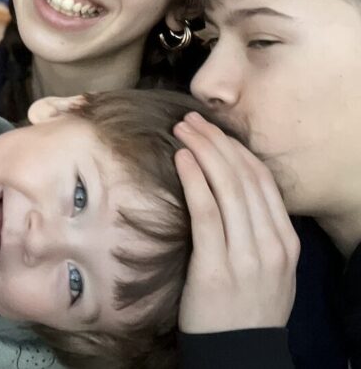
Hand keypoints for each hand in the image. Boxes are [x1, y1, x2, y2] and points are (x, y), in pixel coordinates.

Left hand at [173, 112, 299, 333]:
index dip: (236, 150)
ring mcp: (247, 256)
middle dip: (216, 142)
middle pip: (244, 178)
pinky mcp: (217, 267)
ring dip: (203, 152)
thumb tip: (232, 190)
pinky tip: (182, 159)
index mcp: (285, 241)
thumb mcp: (268, 268)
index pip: (263, 182)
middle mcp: (271, 244)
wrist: (238, 354)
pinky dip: (195, 180)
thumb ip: (258, 231)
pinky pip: (207, 212)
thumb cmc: (245, 307)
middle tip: (191, 121)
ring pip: (227, 189)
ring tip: (182, 131)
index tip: (214, 131)